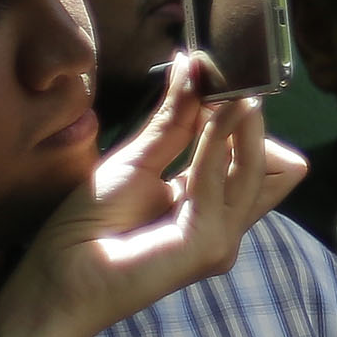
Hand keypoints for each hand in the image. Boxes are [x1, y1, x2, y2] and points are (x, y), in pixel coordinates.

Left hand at [0, 65, 302, 336]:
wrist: (59, 272)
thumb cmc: (89, 225)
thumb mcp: (138, 158)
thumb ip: (175, 119)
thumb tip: (193, 64)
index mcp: (211, 205)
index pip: (262, 162)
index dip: (248, 122)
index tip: (229, 80)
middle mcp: (226, 222)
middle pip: (277, 166)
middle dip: (252, 119)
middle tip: (234, 80)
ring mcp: (223, 237)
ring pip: (257, 169)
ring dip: (238, 124)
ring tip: (227, 91)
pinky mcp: (209, 244)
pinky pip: (220, 181)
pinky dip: (216, 144)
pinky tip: (211, 116)